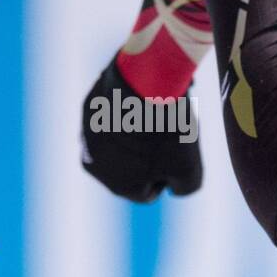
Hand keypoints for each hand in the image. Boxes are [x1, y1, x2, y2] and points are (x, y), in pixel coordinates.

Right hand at [80, 54, 202, 202]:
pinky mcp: (87, 111)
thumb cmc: (169, 133)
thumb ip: (183, 188)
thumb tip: (173, 189)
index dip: (166, 175)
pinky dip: (124, 115)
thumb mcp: (190, 169)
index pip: (147, 192)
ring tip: (153, 118)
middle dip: (149, 158)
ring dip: (135, 136)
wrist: (146, 85)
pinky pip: (110, 120)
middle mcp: (95, 166)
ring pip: (118, 144)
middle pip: (130, 169)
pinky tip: (139, 102)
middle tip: (165, 136)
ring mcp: (87, 137)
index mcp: (119, 186)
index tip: (173, 154)